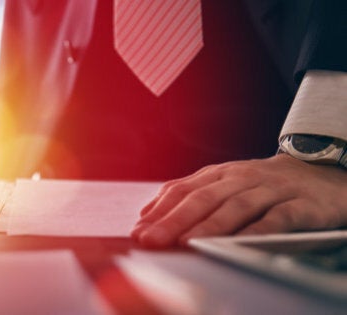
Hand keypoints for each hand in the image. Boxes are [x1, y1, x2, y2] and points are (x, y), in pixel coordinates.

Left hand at [131, 154, 346, 247]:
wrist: (321, 173)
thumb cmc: (262, 185)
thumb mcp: (223, 183)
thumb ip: (189, 196)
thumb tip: (147, 215)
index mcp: (219, 174)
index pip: (183, 190)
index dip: (159, 210)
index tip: (139, 231)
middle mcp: (241, 178)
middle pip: (203, 198)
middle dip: (174, 220)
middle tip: (152, 240)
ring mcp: (271, 189)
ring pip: (236, 206)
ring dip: (209, 225)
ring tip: (186, 242)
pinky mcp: (301, 204)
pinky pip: (277, 218)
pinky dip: (257, 231)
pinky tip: (239, 244)